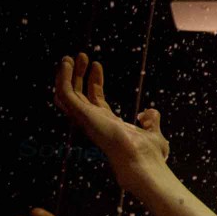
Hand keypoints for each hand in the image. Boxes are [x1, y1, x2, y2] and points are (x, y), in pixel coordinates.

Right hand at [54, 53, 169, 190]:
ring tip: (71, 56)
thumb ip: (151, 121)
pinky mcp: (81, 115)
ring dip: (67, 75)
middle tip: (82, 55)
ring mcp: (85, 118)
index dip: (95, 82)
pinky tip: (68, 64)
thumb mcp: (153, 132)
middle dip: (79, 75)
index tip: (97, 65)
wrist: (143, 160)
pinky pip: (65, 94)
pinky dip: (63, 78)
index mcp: (107, 124)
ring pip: (67, 94)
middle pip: (80, 94)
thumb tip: (149, 112)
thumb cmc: (149, 154)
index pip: (96, 99)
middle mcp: (93, 121)